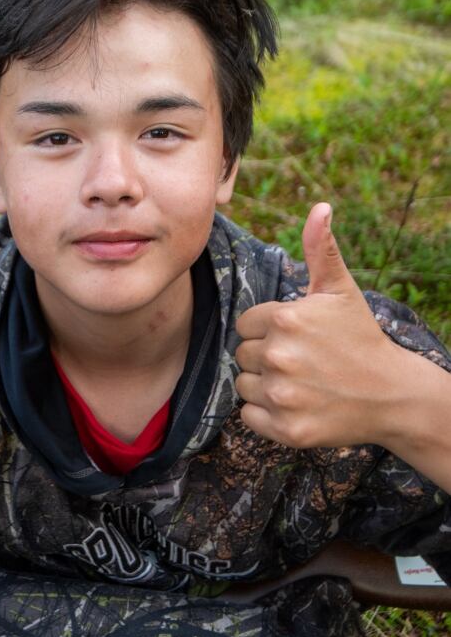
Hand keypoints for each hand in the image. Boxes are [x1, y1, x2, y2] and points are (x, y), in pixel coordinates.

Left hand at [234, 202, 400, 448]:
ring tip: (301, 382)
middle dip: (266, 356)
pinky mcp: (286, 430)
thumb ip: (320, 248)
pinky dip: (266, 415)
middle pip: (242, 354)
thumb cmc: (360, 337)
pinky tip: (296, 404)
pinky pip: (250, 417)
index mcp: (285, 319)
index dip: (267, 329)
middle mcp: (280, 357)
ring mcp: (283, 395)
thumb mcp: (341, 290)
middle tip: (303, 361)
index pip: (245, 324)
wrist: (393, 395)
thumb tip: (320, 206)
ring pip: (244, 384)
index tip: (297, 336)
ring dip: (264, 385)